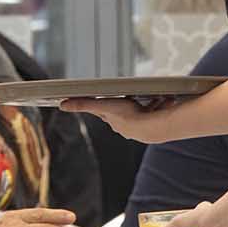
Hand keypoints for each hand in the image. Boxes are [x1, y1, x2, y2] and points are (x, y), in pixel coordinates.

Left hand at [60, 98, 177, 143]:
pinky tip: (165, 101)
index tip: (110, 101)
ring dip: (150, 105)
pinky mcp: (158, 122)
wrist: (152, 126)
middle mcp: (129, 127)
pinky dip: (161, 105)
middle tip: (136, 99)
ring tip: (153, 100)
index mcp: (116, 123)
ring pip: (146, 111)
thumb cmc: (127, 117)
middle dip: (133, 104)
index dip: (110, 105)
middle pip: (128, 112)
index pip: (110, 112)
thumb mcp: (101, 106)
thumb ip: (83, 104)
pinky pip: (159, 111)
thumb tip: (62, 105)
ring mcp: (144, 125)